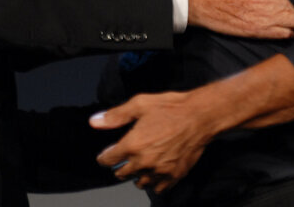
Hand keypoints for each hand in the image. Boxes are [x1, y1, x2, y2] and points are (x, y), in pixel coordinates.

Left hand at [90, 89, 216, 192]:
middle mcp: (145, 162)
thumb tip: (94, 122)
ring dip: (135, 176)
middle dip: (119, 167)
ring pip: (140, 184)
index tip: (104, 156)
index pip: (109, 160)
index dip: (104, 158)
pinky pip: (159, 188)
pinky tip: (154, 173)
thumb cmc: (170, 108)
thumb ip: (115, 116)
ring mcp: (160, 171)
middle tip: (121, 160)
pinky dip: (154, 183)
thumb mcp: (139, 104)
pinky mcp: (175, 175)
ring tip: (137, 167)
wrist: (199, 117)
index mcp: (133, 145)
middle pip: (122, 174)